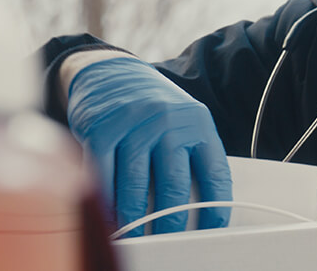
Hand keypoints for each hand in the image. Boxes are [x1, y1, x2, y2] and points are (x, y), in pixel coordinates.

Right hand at [66, 56, 231, 236]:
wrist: (114, 73)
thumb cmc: (154, 108)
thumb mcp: (183, 122)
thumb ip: (192, 157)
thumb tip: (199, 209)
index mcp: (197, 124)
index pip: (214, 174)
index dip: (215, 209)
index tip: (210, 233)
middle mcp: (168, 122)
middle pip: (174, 185)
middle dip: (171, 223)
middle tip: (168, 243)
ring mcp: (133, 125)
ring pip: (136, 186)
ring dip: (135, 219)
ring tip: (137, 238)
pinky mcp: (100, 130)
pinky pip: (104, 176)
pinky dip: (107, 201)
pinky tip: (109, 217)